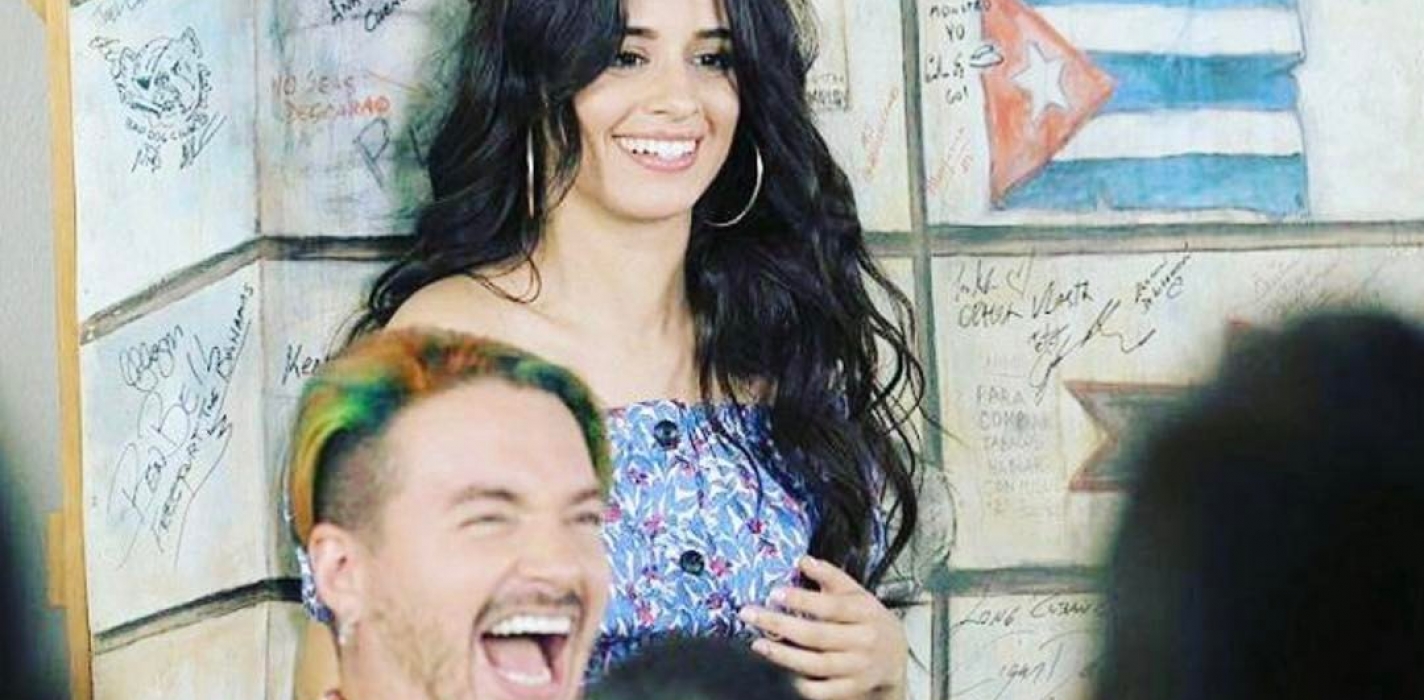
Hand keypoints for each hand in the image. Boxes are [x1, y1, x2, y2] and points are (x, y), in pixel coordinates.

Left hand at [738, 556, 907, 699]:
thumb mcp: (856, 592)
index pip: (831, 606)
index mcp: (865, 612)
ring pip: (816, 665)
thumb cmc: (866, 617)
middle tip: (749, 614)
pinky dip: (802, 685)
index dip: (803, 600)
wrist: (895, 656)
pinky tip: (780, 672)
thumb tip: (804, 560)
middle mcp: (864, 640)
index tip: (774, 593)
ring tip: (757, 643)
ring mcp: (859, 668)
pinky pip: (823, 691)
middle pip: (817, 635)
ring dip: (783, 655)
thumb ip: (830, 576)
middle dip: (779, 624)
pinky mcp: (853, 689)